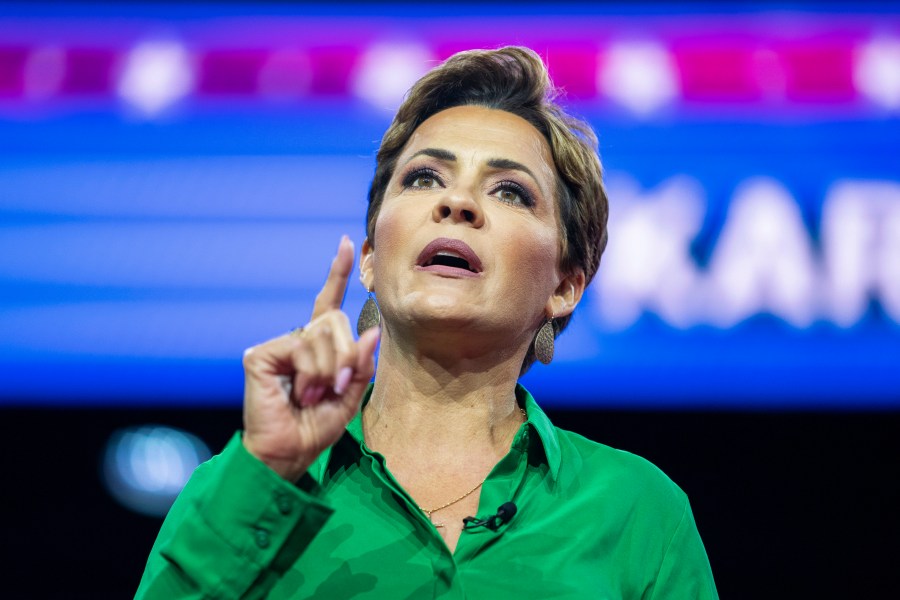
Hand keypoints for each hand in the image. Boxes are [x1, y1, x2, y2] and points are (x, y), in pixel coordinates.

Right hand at [241, 236, 379, 480]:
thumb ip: (361, 365)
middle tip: (335, 388)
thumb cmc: (315, 428)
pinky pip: (302, 348)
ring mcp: (277, 346)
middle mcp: (297, 340)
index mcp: (318, 347)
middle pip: (336, 322)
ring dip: (328, 371)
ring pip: (322, 334)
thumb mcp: (350, 396)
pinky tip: (299, 393)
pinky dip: (311, 374)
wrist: (288, 453)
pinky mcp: (260, 354)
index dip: (337, 273)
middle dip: (345, 357)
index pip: (328, 304)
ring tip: (313, 396)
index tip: (346, 243)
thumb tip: (372, 331)